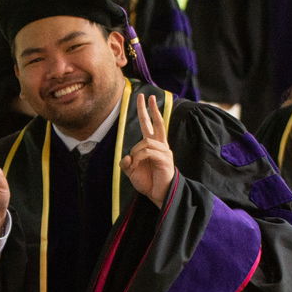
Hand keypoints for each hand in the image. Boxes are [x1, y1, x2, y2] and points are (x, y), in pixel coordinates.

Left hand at [120, 92, 176, 207]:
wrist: (159, 195)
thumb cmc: (148, 183)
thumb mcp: (132, 172)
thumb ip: (126, 163)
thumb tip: (126, 157)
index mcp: (154, 146)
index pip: (151, 125)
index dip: (148, 112)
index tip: (146, 98)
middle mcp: (161, 146)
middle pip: (158, 123)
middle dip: (150, 109)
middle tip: (147, 96)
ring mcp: (164, 152)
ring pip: (145, 141)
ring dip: (135, 152)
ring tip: (134, 165)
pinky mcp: (165, 159)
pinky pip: (148, 151)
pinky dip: (138, 157)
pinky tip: (136, 164)